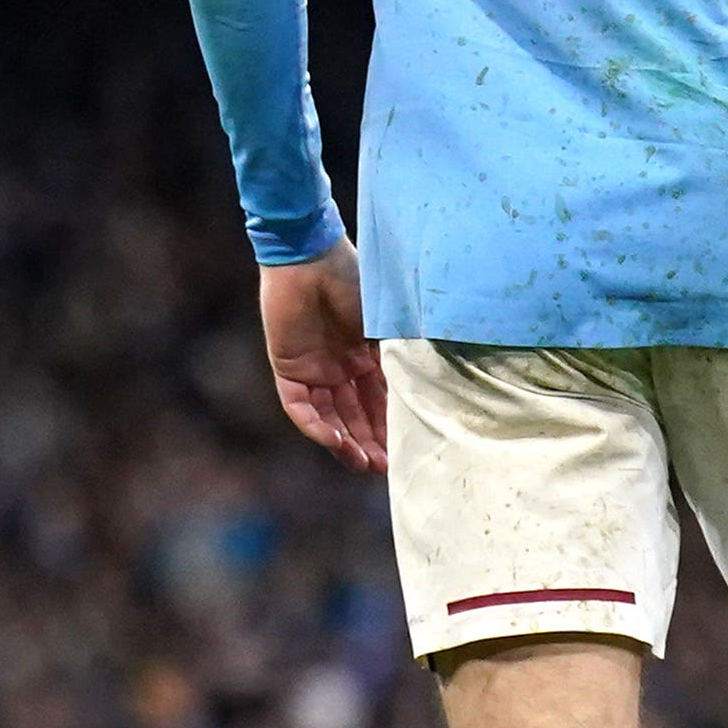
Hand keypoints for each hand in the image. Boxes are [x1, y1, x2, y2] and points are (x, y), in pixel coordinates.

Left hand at [257, 242, 388, 474]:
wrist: (312, 258)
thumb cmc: (358, 282)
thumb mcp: (389, 327)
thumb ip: (403, 357)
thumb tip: (440, 393)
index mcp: (368, 355)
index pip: (382, 401)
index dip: (394, 427)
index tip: (411, 450)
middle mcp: (341, 367)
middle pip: (356, 415)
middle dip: (372, 443)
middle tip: (388, 469)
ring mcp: (314, 369)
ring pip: (330, 417)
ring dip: (346, 442)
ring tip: (365, 464)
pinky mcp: (287, 368)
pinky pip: (299, 406)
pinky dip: (315, 425)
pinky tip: (335, 441)